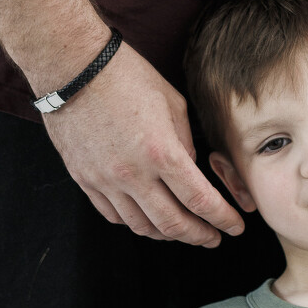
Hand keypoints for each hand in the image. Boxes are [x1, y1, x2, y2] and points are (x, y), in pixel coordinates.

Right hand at [43, 43, 242, 246]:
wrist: (74, 68)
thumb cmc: (127, 76)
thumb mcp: (172, 103)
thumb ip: (184, 142)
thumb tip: (188, 169)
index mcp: (162, 152)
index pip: (200, 200)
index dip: (222, 219)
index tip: (234, 227)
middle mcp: (133, 174)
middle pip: (172, 223)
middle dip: (198, 236)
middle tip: (212, 238)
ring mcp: (105, 180)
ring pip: (141, 225)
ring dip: (167, 234)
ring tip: (182, 231)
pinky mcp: (84, 180)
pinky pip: (113, 215)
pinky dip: (135, 222)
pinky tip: (147, 218)